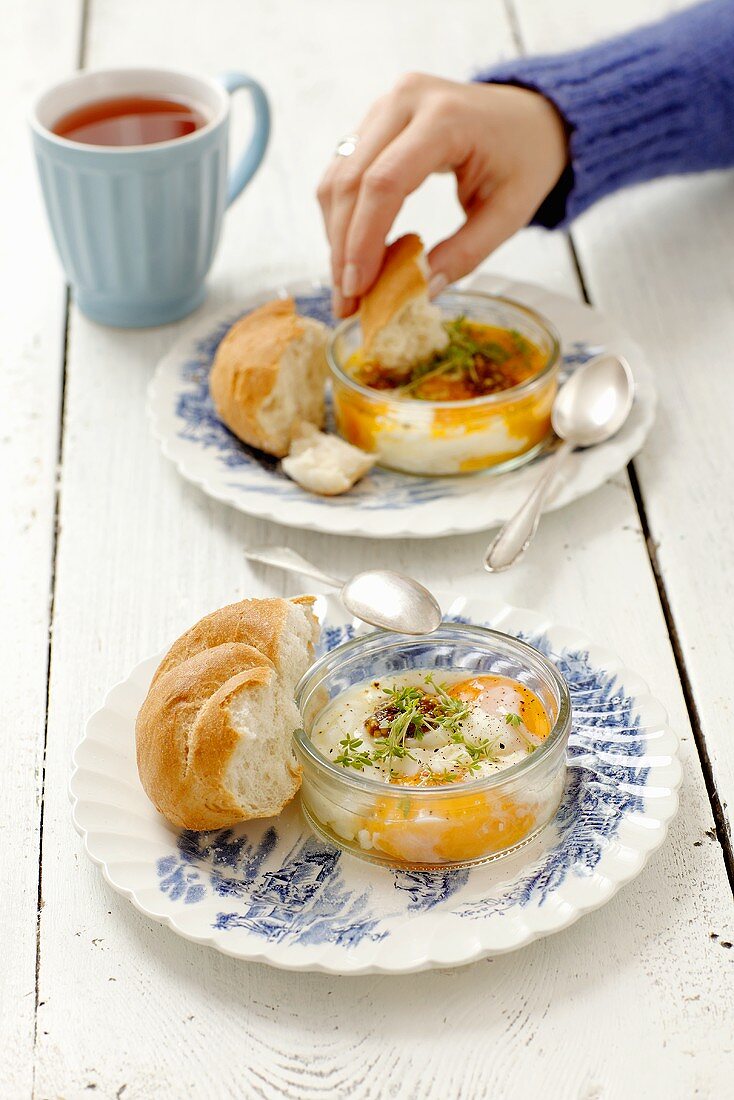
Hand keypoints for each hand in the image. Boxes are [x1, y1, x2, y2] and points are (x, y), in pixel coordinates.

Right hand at [317, 73, 568, 316]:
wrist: (530, 115)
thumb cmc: (525, 159)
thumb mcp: (509, 213)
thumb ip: (466, 253)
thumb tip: (419, 291)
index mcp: (445, 117)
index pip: (384, 182)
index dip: (363, 240)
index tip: (359, 287)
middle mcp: (405, 100)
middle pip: (351, 181)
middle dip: (342, 248)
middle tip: (347, 301)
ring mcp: (385, 106)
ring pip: (338, 177)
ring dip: (335, 237)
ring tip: (347, 286)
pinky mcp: (374, 120)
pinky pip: (343, 172)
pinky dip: (342, 218)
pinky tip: (353, 254)